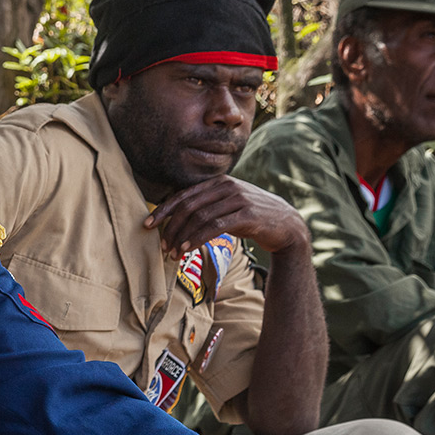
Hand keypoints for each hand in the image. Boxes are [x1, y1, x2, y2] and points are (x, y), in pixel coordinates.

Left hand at [145, 175, 307, 258]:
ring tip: (171, 253)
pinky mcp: (248, 214)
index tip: (147, 225)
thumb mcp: (226, 206)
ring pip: (200, 217)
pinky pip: (215, 226)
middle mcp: (227, 186)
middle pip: (188, 206)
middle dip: (170, 227)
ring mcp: (238, 199)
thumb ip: (205, 206)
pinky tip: (187, 249)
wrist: (287, 225)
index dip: (163, 210)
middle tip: (161, 246)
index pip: (183, 195)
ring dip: (182, 236)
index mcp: (218, 182)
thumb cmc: (250, 217)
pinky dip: (197, 238)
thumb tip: (174, 218)